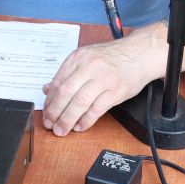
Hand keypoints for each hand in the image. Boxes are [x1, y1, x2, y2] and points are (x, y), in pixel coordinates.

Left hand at [41, 33, 157, 135]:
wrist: (139, 54)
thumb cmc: (112, 57)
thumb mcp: (86, 58)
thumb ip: (67, 74)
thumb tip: (48, 90)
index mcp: (78, 57)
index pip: (57, 82)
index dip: (49, 101)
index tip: (46, 112)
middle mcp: (89, 66)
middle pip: (66, 93)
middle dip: (55, 112)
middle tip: (49, 124)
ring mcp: (103, 79)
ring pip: (80, 102)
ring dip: (68, 119)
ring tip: (62, 129)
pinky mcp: (115, 91)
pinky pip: (96, 109)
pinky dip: (86, 120)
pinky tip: (79, 126)